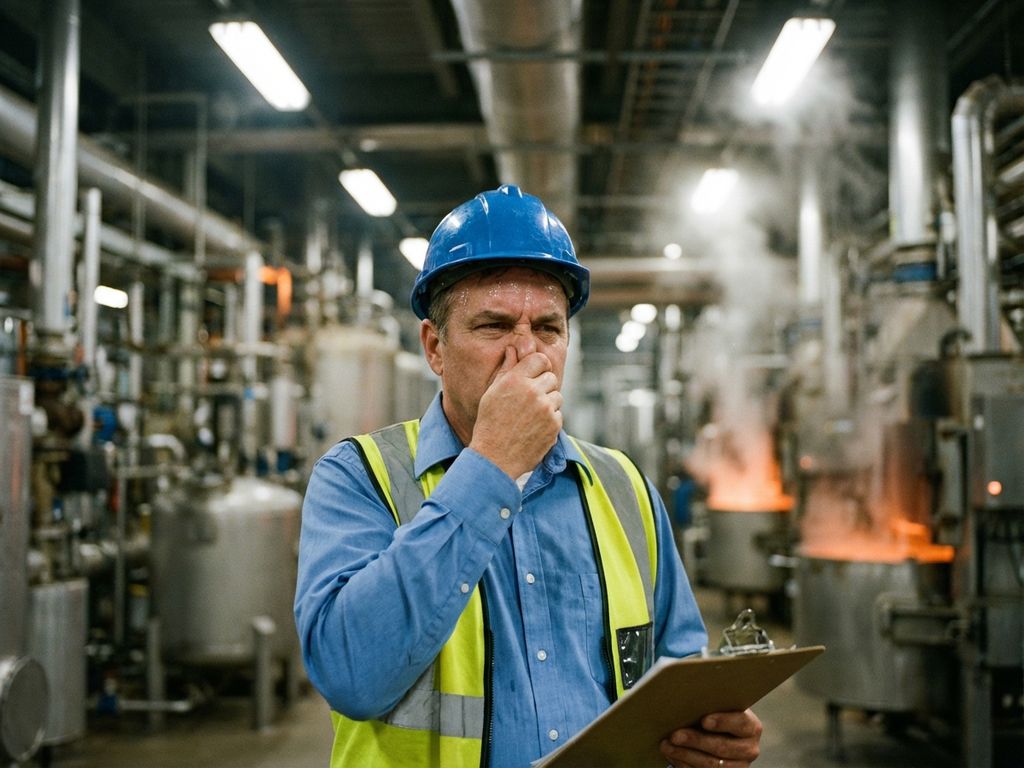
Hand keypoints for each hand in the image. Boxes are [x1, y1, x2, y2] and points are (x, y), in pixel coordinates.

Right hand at [469, 347, 562, 478]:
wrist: (495, 457)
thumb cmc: (490, 423)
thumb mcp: (492, 392)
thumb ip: (507, 368)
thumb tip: (514, 348)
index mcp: (515, 379)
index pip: (540, 359)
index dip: (538, 366)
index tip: (534, 374)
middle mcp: (532, 391)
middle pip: (551, 377)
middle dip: (543, 385)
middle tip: (529, 399)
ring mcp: (545, 409)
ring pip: (557, 396)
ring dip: (548, 403)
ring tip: (530, 415)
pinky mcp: (554, 425)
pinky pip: (558, 414)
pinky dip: (550, 420)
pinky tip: (534, 427)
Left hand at [660, 709, 761, 767]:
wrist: (719, 733)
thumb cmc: (715, 714)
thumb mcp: (718, 707)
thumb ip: (710, 703)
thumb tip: (687, 698)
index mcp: (751, 727)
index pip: (740, 723)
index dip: (723, 722)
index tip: (704, 720)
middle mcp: (749, 749)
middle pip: (722, 747)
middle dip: (696, 741)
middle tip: (675, 735)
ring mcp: (738, 767)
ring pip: (711, 765)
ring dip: (685, 755)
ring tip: (666, 746)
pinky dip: (684, 764)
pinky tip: (672, 756)